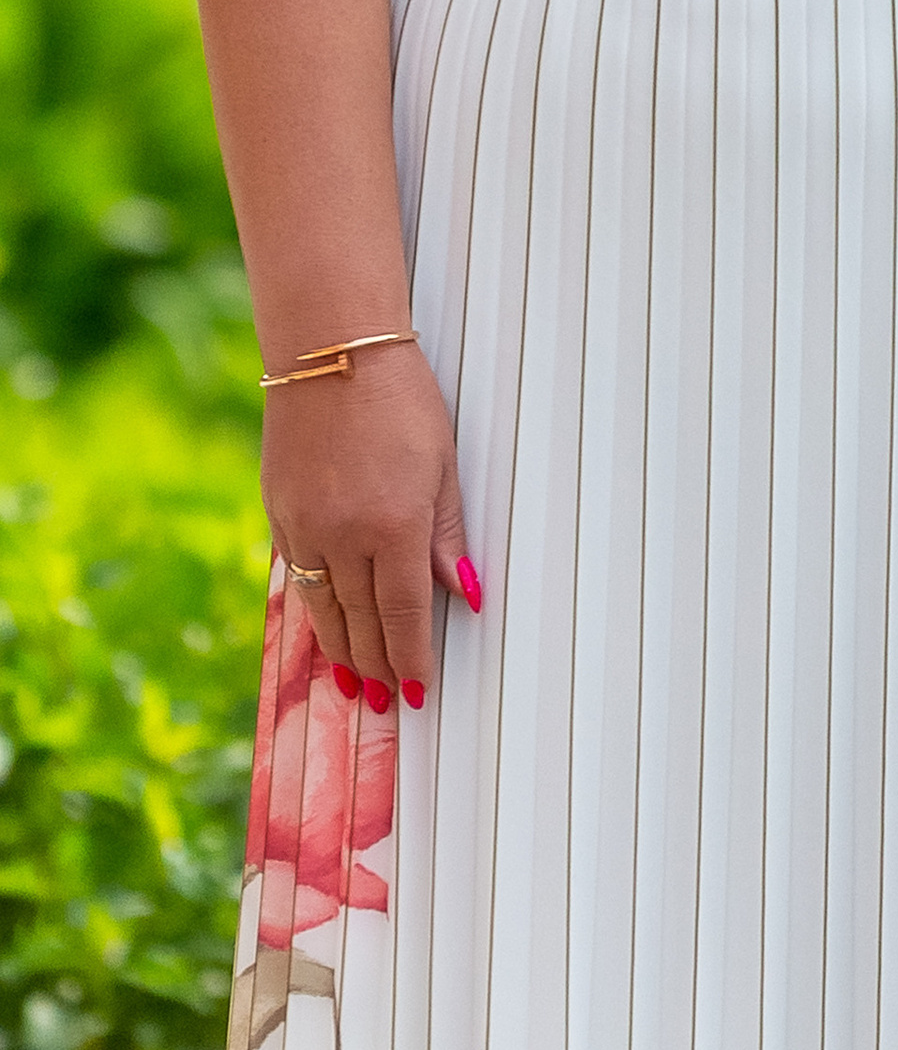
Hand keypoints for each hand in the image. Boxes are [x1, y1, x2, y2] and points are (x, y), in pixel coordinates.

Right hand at [263, 342, 474, 712]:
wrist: (331, 351)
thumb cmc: (399, 397)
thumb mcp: (442, 463)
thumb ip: (448, 534)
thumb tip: (466, 592)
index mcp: (394, 523)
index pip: (404, 613)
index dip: (412, 657)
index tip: (420, 689)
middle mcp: (344, 535)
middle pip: (363, 621)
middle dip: (380, 665)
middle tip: (392, 699)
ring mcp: (305, 527)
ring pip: (325, 610)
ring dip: (344, 651)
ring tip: (359, 682)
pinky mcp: (279, 514)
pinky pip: (299, 580)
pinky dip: (315, 612)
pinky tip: (327, 628)